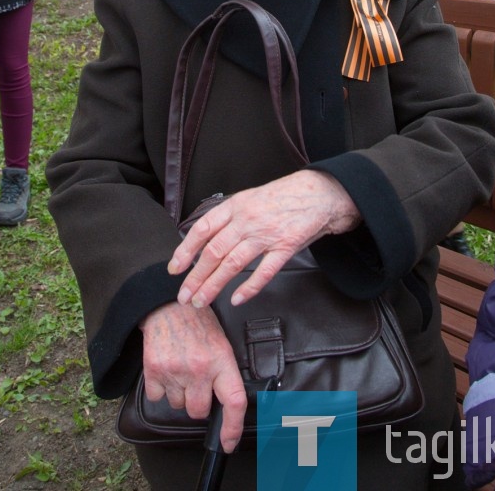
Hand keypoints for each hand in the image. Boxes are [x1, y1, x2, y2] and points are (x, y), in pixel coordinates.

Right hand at [140, 302, 246, 452]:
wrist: (168, 304)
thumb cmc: (198, 321)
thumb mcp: (221, 343)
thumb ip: (223, 372)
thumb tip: (227, 403)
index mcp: (220, 360)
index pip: (233, 402)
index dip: (233, 428)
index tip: (228, 442)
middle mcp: (198, 368)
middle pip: (199, 411)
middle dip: (198, 403)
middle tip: (197, 383)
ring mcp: (174, 371)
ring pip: (177, 406)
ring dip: (179, 394)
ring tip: (181, 369)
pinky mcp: (154, 370)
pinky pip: (156, 397)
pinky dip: (160, 389)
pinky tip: (166, 369)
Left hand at [169, 170, 360, 308]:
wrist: (319, 192)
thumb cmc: (284, 196)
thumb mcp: (251, 198)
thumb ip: (230, 217)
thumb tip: (206, 239)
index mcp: (236, 206)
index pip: (203, 229)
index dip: (186, 250)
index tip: (175, 269)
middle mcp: (248, 219)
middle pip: (214, 251)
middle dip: (195, 277)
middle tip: (184, 296)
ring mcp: (266, 234)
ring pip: (233, 264)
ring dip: (214, 285)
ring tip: (201, 301)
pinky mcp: (285, 247)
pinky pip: (264, 272)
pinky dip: (249, 288)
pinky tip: (237, 299)